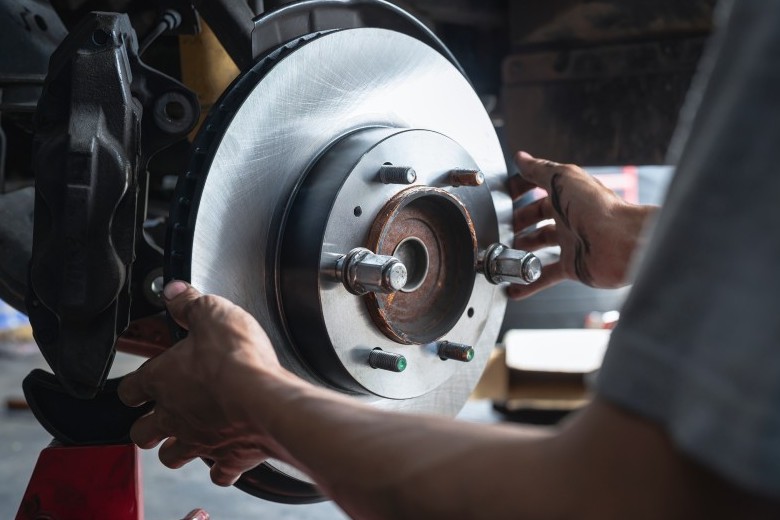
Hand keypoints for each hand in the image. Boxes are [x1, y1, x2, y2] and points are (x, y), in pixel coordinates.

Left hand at [118, 281, 295, 485]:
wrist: (268, 400)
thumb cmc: (238, 360)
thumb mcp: (212, 313)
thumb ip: (190, 303)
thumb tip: (174, 291)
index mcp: (163, 380)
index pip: (129, 389)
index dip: (133, 387)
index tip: (141, 383)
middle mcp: (174, 415)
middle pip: (142, 432)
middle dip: (147, 426)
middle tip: (158, 417)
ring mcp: (200, 440)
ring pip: (172, 456)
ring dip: (177, 448)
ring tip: (188, 437)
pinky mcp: (229, 458)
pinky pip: (219, 472)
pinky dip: (222, 466)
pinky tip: (228, 457)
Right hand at [508, 151, 655, 298]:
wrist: (623, 243)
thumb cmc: (600, 209)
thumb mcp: (563, 179)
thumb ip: (540, 170)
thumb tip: (522, 158)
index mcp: (567, 195)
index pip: (539, 189)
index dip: (521, 190)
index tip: (506, 195)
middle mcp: (569, 218)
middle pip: (538, 219)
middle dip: (519, 222)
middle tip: (501, 227)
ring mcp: (571, 242)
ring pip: (540, 246)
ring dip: (521, 250)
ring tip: (504, 254)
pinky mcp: (573, 266)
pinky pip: (545, 276)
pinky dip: (529, 284)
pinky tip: (515, 288)